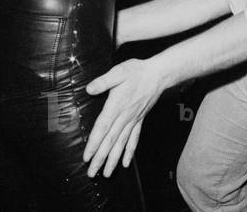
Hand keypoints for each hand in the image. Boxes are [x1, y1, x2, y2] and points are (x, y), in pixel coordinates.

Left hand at [83, 58, 164, 177]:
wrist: (158, 75)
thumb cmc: (137, 72)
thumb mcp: (118, 72)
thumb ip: (103, 82)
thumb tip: (89, 89)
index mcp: (116, 105)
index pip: (102, 128)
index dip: (94, 144)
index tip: (87, 157)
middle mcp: (124, 116)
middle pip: (110, 141)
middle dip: (100, 158)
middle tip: (92, 173)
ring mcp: (133, 120)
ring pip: (121, 144)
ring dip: (113, 160)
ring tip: (106, 174)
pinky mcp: (139, 120)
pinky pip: (134, 139)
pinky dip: (129, 152)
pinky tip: (126, 163)